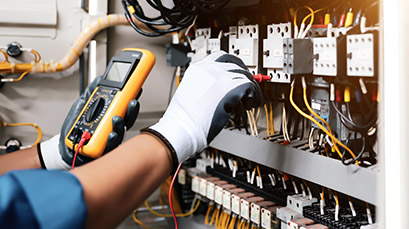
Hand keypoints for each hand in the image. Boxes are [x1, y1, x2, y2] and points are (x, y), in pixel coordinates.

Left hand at [39, 76, 140, 168]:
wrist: (64, 143)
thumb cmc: (75, 126)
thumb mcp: (82, 104)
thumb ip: (92, 92)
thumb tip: (100, 79)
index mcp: (110, 115)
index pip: (125, 106)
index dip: (132, 97)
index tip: (136, 88)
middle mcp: (113, 127)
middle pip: (127, 119)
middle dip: (131, 110)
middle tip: (131, 102)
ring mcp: (109, 139)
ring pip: (121, 132)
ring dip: (120, 125)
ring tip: (117, 118)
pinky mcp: (103, 150)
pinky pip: (110, 146)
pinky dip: (111, 140)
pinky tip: (111, 134)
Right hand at [143, 51, 262, 171]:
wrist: (182, 128)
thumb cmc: (184, 118)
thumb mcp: (192, 92)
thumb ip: (207, 85)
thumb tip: (223, 88)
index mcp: (197, 68)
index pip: (220, 57)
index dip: (232, 65)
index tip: (237, 74)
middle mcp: (209, 69)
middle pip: (235, 64)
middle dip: (244, 76)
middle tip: (248, 87)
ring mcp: (220, 77)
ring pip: (245, 75)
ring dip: (250, 88)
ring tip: (248, 101)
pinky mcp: (230, 88)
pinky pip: (251, 87)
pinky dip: (254, 96)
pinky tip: (249, 105)